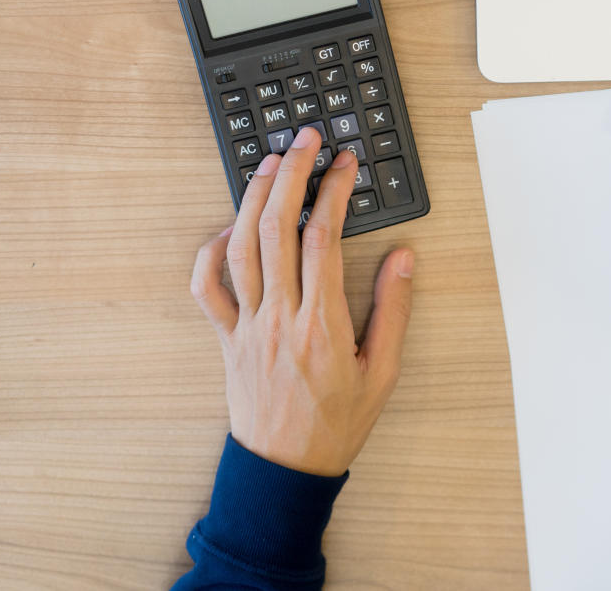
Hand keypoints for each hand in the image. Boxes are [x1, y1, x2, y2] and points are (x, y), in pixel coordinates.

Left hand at [190, 126, 414, 476]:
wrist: (286, 469)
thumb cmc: (337, 424)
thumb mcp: (384, 372)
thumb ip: (394, 311)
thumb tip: (403, 258)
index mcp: (322, 324)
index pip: (323, 238)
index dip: (333, 191)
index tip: (344, 163)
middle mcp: (279, 317)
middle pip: (277, 229)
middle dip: (291, 174)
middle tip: (304, 141)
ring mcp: (247, 326)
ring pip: (240, 247)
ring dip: (252, 198)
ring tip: (269, 163)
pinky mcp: (226, 338)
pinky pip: (207, 289)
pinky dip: (210, 252)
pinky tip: (227, 228)